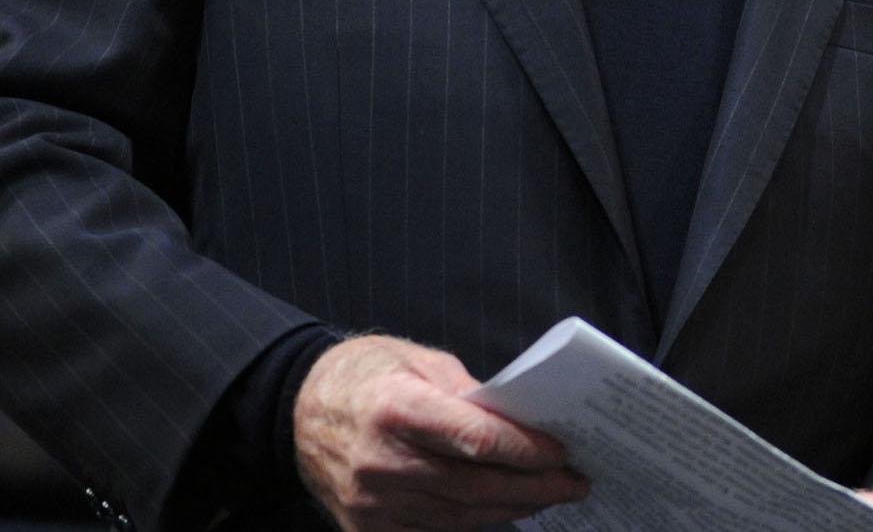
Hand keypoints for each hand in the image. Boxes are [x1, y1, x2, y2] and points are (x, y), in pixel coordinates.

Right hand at [294, 334, 588, 529]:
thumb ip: (467, 392)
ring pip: (458, 517)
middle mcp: (381, 462)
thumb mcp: (418, 360)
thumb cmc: (366, 375)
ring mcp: (371, 502)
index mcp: (397, 409)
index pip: (475, 438)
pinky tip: (503, 511)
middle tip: (574, 482)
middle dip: (532, 487)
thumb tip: (518, 419)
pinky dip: (473, 525)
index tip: (561, 451)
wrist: (296, 410)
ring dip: (511, 510)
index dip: (524, 449)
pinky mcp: (364, 528)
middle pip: (473, 485)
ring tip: (549, 497)